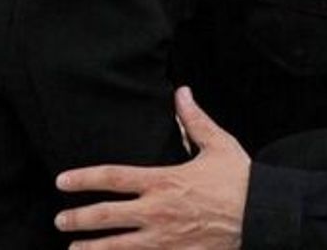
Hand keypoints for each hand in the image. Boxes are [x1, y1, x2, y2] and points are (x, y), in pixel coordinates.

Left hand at [54, 87, 247, 248]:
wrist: (265, 216)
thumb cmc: (242, 180)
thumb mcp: (218, 144)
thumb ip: (194, 120)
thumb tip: (182, 92)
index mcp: (163, 181)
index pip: (112, 177)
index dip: (83, 178)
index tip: (62, 182)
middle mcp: (158, 211)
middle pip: (106, 216)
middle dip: (78, 219)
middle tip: (60, 221)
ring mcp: (165, 240)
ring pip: (118, 247)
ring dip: (91, 249)